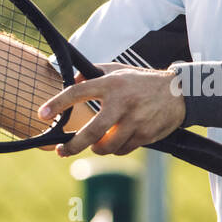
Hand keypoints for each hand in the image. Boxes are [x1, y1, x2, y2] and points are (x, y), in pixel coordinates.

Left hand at [39, 64, 186, 156]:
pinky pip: (122, 150)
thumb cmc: (141, 82)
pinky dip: (116, 149)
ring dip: (97, 148)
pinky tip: (119, 140)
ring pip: (105, 147)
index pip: (78, 92)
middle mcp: (122, 103)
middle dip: (72, 146)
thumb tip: (69, 80)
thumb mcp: (118, 71)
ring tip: (97, 143)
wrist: (180, 92)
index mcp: (112, 84)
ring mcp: (135, 121)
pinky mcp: (145, 135)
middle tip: (61, 150)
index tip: (41, 114)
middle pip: (91, 133)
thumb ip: (92, 75)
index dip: (58, 103)